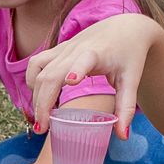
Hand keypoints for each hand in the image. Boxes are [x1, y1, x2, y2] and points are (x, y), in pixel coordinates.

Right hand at [27, 12, 162, 137]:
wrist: (124, 27)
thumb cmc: (129, 55)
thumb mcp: (131, 80)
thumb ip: (126, 108)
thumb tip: (122, 136)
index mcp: (95, 53)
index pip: (83, 60)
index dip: (76, 69)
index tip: (71, 83)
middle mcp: (74, 49)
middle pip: (50, 75)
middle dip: (42, 103)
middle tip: (42, 129)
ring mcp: (62, 48)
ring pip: (38, 71)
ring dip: (34, 95)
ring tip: (41, 118)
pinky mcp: (57, 49)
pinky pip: (36, 65)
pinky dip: (32, 82)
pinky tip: (40, 97)